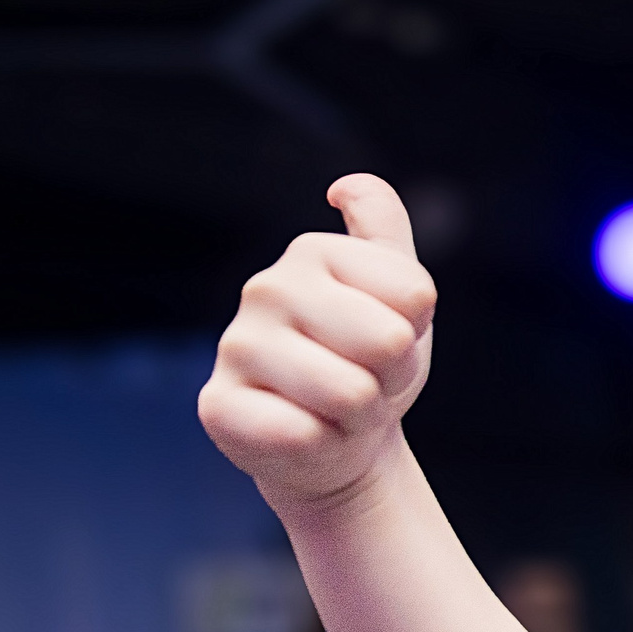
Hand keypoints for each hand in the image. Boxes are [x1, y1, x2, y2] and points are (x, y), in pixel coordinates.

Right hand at [199, 174, 437, 510]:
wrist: (341, 439)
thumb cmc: (372, 361)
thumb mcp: (398, 290)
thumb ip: (384, 229)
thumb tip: (346, 186)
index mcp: (312, 250)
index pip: (415, 295)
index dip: (415, 332)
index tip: (388, 339)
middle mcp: (264, 288)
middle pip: (388, 341)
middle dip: (391, 376)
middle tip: (365, 378)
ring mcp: (234, 346)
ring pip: (351, 392)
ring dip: (361, 415)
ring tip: (338, 408)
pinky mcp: (216, 406)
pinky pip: (303, 434)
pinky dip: (322, 445)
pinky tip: (304, 433)